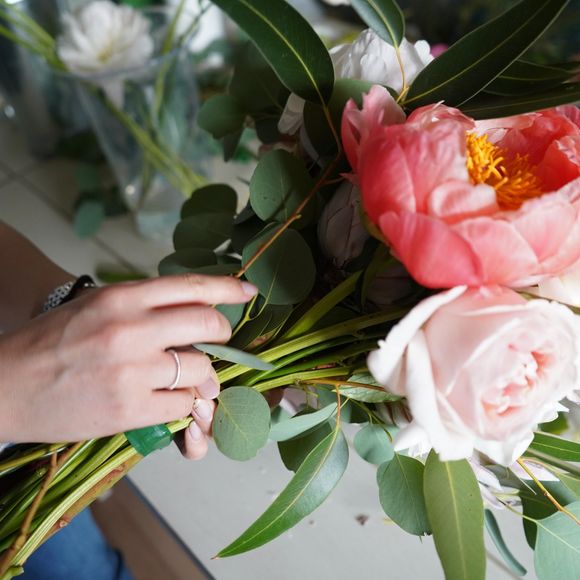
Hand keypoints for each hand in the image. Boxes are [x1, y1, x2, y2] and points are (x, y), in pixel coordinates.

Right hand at [0, 275, 257, 460]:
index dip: (228, 288)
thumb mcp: (96, 306)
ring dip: (203, 375)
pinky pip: (184, 404)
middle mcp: (132, 329)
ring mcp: (132, 371)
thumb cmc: (51, 342)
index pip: (192, 286)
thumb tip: (192, 308)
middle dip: (222, 332)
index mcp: (122, 298)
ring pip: (202, 368)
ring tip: (190, 378)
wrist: (7, 386)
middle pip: (208, 324)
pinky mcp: (130, 409)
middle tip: (217, 339)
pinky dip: (185, 404)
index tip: (248, 291)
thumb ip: (143, 305)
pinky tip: (168, 400)